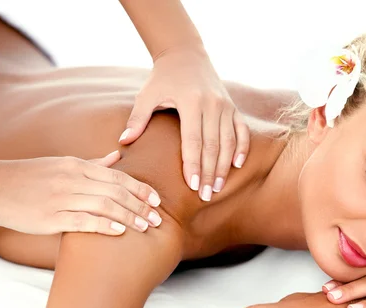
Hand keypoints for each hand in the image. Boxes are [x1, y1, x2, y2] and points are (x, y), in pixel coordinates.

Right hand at [0, 151, 161, 235]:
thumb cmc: (32, 177)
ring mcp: (61, 198)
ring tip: (145, 226)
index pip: (118, 176)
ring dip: (128, 216)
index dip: (140, 188)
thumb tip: (118, 156)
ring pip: (104, 205)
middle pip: (116, 191)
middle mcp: (72, 179)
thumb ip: (94, 163)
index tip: (157, 200)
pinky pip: (82, 221)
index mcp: (77, 166)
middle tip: (158, 219)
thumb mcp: (63, 164)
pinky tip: (119, 231)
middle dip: (140, 205)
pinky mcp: (50, 217)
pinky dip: (103, 225)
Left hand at [118, 46, 249, 201]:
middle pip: (212, 146)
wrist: (186, 55)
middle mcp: (212, 105)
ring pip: (228, 142)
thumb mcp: (147, 94)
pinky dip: (241, 148)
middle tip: (205, 195)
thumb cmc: (163, 78)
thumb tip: (123, 142)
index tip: (192, 186)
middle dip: (208, 173)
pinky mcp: (233, 107)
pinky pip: (241, 131)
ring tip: (217, 187)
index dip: (193, 165)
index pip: (193, 141)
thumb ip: (137, 118)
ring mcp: (225, 106)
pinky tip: (236, 166)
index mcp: (191, 102)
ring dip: (223, 167)